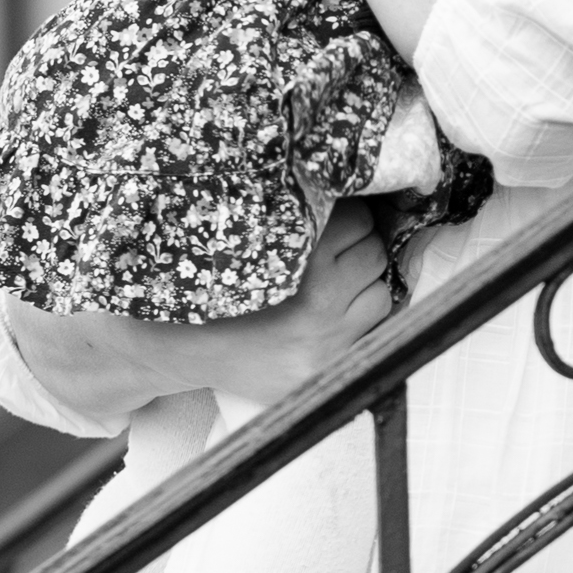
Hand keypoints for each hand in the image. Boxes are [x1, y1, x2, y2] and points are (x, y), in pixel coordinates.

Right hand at [191, 208, 401, 408]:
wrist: (189, 347)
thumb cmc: (223, 288)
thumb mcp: (255, 244)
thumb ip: (302, 225)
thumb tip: (358, 205)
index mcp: (299, 259)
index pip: (359, 222)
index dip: (351, 220)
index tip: (339, 225)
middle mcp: (319, 300)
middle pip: (374, 256)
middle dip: (360, 251)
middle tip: (339, 255)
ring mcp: (328, 339)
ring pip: (382, 296)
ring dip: (366, 288)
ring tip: (339, 288)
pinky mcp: (329, 367)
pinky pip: (373, 335)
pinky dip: (360, 322)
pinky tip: (337, 316)